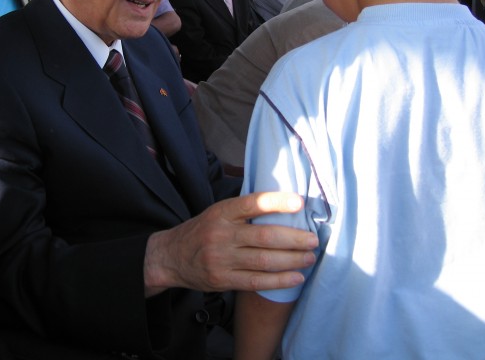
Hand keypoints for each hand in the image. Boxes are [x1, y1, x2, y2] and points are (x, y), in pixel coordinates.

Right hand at [144, 192, 317, 296]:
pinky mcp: (222, 280)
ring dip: (292, 260)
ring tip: (309, 257)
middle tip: (313, 240)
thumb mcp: (217, 212)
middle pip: (264, 236)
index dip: (277, 202)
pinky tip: (296, 277)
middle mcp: (221, 234)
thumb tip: (284, 204)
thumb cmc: (203, 231)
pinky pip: (256, 281)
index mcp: (221, 212)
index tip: (299, 203)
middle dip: (294, 239)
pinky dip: (279, 280)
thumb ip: (244, 210)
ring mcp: (221, 259)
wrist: (171, 257)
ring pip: (263, 260)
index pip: (252, 204)